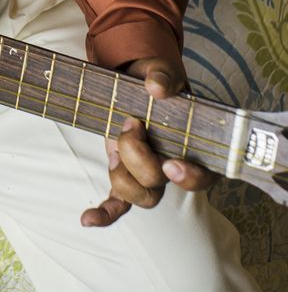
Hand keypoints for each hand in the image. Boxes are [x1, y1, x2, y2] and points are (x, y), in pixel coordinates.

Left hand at [80, 56, 215, 227]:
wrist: (138, 82)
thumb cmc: (158, 81)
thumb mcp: (163, 71)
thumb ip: (163, 76)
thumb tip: (156, 88)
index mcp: (194, 147)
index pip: (203, 177)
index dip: (189, 178)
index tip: (171, 164)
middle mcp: (172, 167)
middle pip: (158, 186)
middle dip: (138, 158)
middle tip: (131, 124)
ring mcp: (147, 174)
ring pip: (139, 196)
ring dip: (120, 175)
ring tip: (114, 143)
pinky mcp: (125, 173)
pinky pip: (118, 204)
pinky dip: (104, 214)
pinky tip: (87, 219)